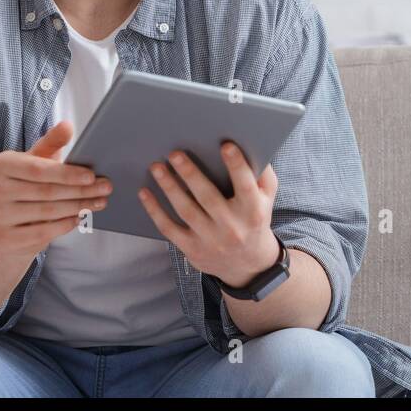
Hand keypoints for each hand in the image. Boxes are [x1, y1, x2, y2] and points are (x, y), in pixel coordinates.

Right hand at [0, 120, 111, 260]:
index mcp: (0, 165)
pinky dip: (65, 225)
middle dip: (81, 190)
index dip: (67, 174)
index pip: (37, 169)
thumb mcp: (33, 161)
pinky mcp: (4, 239)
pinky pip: (43, 232)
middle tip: (105, 188)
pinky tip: (79, 218)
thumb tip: (67, 125)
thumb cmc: (23, 187)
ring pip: (47, 212)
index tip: (92, 175)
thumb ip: (50, 143)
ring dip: (78, 207)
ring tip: (98, 202)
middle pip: (46, 191)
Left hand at [138, 141, 279, 287]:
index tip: (226, 146)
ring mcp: (211, 240)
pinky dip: (155, 210)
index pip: (246, 186)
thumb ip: (262, 174)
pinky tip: (145, 192)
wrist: (247, 264)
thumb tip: (248, 146)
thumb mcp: (266, 198)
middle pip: (208, 197)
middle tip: (174, 154)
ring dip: (169, 187)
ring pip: (186, 210)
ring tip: (157, 167)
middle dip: (190, 174)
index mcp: (253, 210)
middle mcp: (232, 227)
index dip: (237, 166)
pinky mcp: (192, 249)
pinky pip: (169, 228)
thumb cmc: (254, 218)